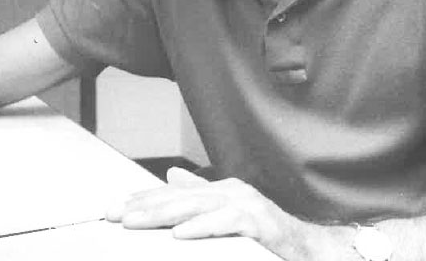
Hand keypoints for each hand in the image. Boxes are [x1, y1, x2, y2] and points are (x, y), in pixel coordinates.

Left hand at [107, 167, 306, 258]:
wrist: (310, 248)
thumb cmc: (269, 234)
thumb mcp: (230, 214)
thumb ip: (202, 195)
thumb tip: (172, 176)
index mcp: (222, 190)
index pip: (175, 194)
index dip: (144, 200)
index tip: (114, 208)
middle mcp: (232, 192)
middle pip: (180, 198)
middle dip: (144, 207)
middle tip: (115, 215)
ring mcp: (247, 205)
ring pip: (197, 207)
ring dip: (163, 215)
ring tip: (136, 221)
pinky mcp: (260, 223)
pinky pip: (226, 223)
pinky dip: (202, 228)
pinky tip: (179, 234)